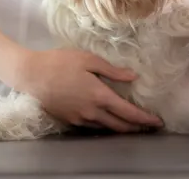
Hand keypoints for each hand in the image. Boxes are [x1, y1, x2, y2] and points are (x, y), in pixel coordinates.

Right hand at [14, 48, 163, 132]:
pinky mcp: (69, 120)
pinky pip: (92, 126)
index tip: (157, 121)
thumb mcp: (88, 59)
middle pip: (119, 125)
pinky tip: (107, 120)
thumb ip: (112, 71)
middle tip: (148, 126)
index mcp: (99, 95)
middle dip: (136, 127)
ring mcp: (80, 118)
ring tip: (131, 124)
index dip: (144, 118)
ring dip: (121, 128)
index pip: (128, 112)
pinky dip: (105, 125)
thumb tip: (133, 77)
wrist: (31, 75)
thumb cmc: (61, 62)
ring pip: (106, 128)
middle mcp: (92, 112)